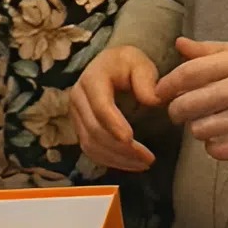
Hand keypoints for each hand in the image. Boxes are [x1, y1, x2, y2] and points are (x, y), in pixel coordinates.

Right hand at [69, 46, 160, 171]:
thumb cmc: (127, 65)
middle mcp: (77, 98)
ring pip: (90, 144)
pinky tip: (131, 164)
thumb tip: (152, 101)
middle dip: (121, 148)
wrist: (111, 66)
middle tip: (148, 158)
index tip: (132, 140)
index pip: (100, 106)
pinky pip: (90, 150)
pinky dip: (110, 161)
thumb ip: (146, 79)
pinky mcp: (80, 128)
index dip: (114, 125)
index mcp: (92, 79)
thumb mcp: (140, 63)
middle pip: (94, 130)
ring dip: (117, 158)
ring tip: (143, 164)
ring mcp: (76, 115)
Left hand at [156, 38, 227, 160]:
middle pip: (191, 103)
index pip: (190, 72)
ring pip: (203, 129)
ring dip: (196, 130)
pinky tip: (216, 142)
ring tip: (201, 125)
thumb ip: (214, 50)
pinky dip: (213, 149)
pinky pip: (224, 150)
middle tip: (177, 112)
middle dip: (176, 111)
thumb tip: (179, 45)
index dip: (168, 84)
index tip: (160, 92)